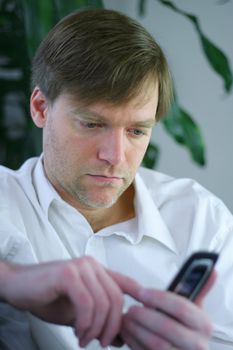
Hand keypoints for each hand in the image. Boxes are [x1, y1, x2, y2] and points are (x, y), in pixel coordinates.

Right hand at [0, 257, 140, 347]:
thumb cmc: (47, 297)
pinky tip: (77, 331)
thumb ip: (99, 319)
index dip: (142, 294)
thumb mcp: (77, 312)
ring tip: (84, 339)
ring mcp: (81, 267)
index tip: (148, 311)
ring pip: (103, 302)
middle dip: (112, 326)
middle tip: (102, 342)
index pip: (125, 281)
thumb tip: (121, 337)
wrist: (18, 287)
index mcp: (97, 271)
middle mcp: (92, 265)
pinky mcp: (68, 274)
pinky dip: (85, 323)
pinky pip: (87, 303)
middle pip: (116, 297)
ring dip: (96, 328)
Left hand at [120, 271, 216, 349]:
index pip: (181, 308)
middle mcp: (196, 344)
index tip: (142, 292)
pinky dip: (133, 342)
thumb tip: (210, 270)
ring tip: (127, 318)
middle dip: (145, 316)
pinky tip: (128, 332)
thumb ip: (197, 288)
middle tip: (131, 308)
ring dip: (136, 329)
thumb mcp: (193, 308)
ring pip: (156, 344)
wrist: (182, 349)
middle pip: (167, 328)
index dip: (159, 298)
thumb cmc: (184, 326)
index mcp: (203, 324)